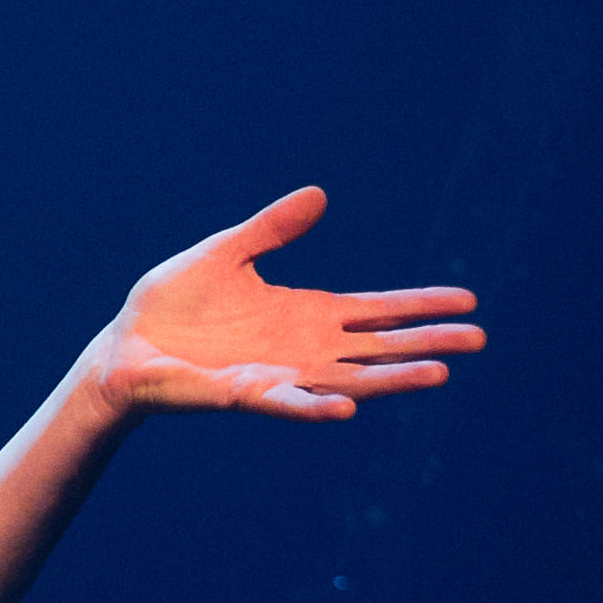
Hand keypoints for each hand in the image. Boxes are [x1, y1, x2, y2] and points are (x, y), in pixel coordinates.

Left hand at [85, 189, 483, 423]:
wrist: (124, 344)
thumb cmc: (173, 304)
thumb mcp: (226, 253)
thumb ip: (271, 229)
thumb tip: (319, 195)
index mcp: (305, 313)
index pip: (376, 310)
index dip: (419, 304)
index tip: (467, 300)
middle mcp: (303, 348)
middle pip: (379, 347)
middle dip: (427, 342)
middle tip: (478, 338)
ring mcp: (279, 374)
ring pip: (349, 379)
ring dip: (392, 378)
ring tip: (439, 372)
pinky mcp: (244, 394)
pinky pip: (288, 402)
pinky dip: (316, 406)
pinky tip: (348, 407)